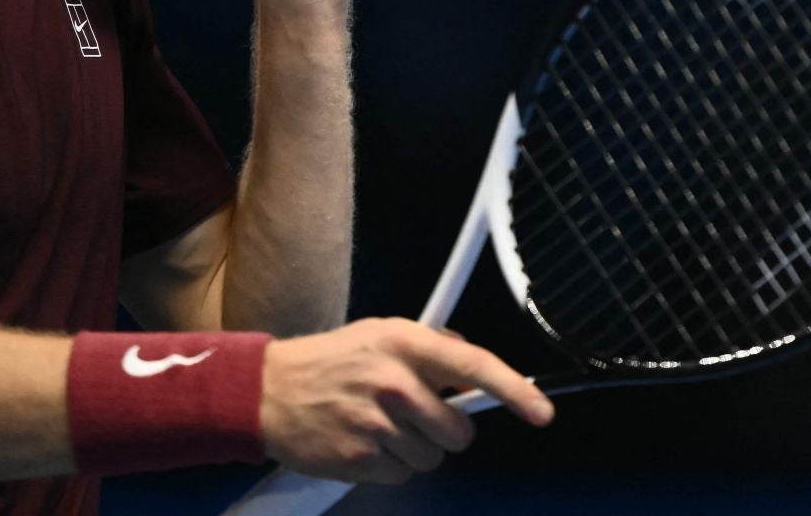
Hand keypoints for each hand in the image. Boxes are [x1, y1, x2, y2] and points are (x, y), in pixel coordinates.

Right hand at [258, 318, 554, 484]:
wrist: (269, 391)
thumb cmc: (332, 360)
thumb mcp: (382, 334)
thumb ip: (431, 347)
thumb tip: (472, 368)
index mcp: (404, 343)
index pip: (473, 366)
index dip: (514, 390)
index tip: (541, 412)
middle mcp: (394, 382)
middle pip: (458, 432)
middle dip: (445, 430)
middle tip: (414, 415)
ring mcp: (376, 425)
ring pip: (432, 458)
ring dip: (415, 448)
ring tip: (381, 425)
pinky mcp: (360, 459)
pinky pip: (403, 475)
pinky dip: (390, 465)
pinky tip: (366, 443)